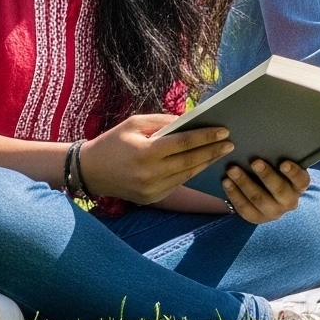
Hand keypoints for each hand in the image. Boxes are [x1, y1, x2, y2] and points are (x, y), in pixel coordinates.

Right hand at [81, 113, 236, 205]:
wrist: (89, 171)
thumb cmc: (113, 141)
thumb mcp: (136, 123)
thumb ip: (164, 122)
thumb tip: (191, 120)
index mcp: (145, 153)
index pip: (184, 144)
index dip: (206, 137)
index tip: (224, 131)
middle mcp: (149, 175)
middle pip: (189, 162)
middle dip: (212, 151)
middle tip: (230, 143)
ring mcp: (150, 190)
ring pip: (186, 176)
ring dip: (205, 164)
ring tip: (221, 152)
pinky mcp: (150, 199)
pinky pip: (176, 185)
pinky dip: (191, 174)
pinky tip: (202, 164)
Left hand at [219, 156, 311, 223]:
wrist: (275, 199)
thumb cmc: (280, 174)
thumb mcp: (286, 169)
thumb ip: (281, 160)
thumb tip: (266, 141)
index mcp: (299, 187)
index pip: (301, 180)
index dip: (293, 173)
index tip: (284, 163)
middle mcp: (289, 202)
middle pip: (278, 190)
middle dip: (265, 175)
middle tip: (254, 162)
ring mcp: (273, 213)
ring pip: (258, 199)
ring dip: (244, 183)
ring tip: (232, 170)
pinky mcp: (257, 219)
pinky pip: (244, 208)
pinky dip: (234, 194)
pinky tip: (226, 182)